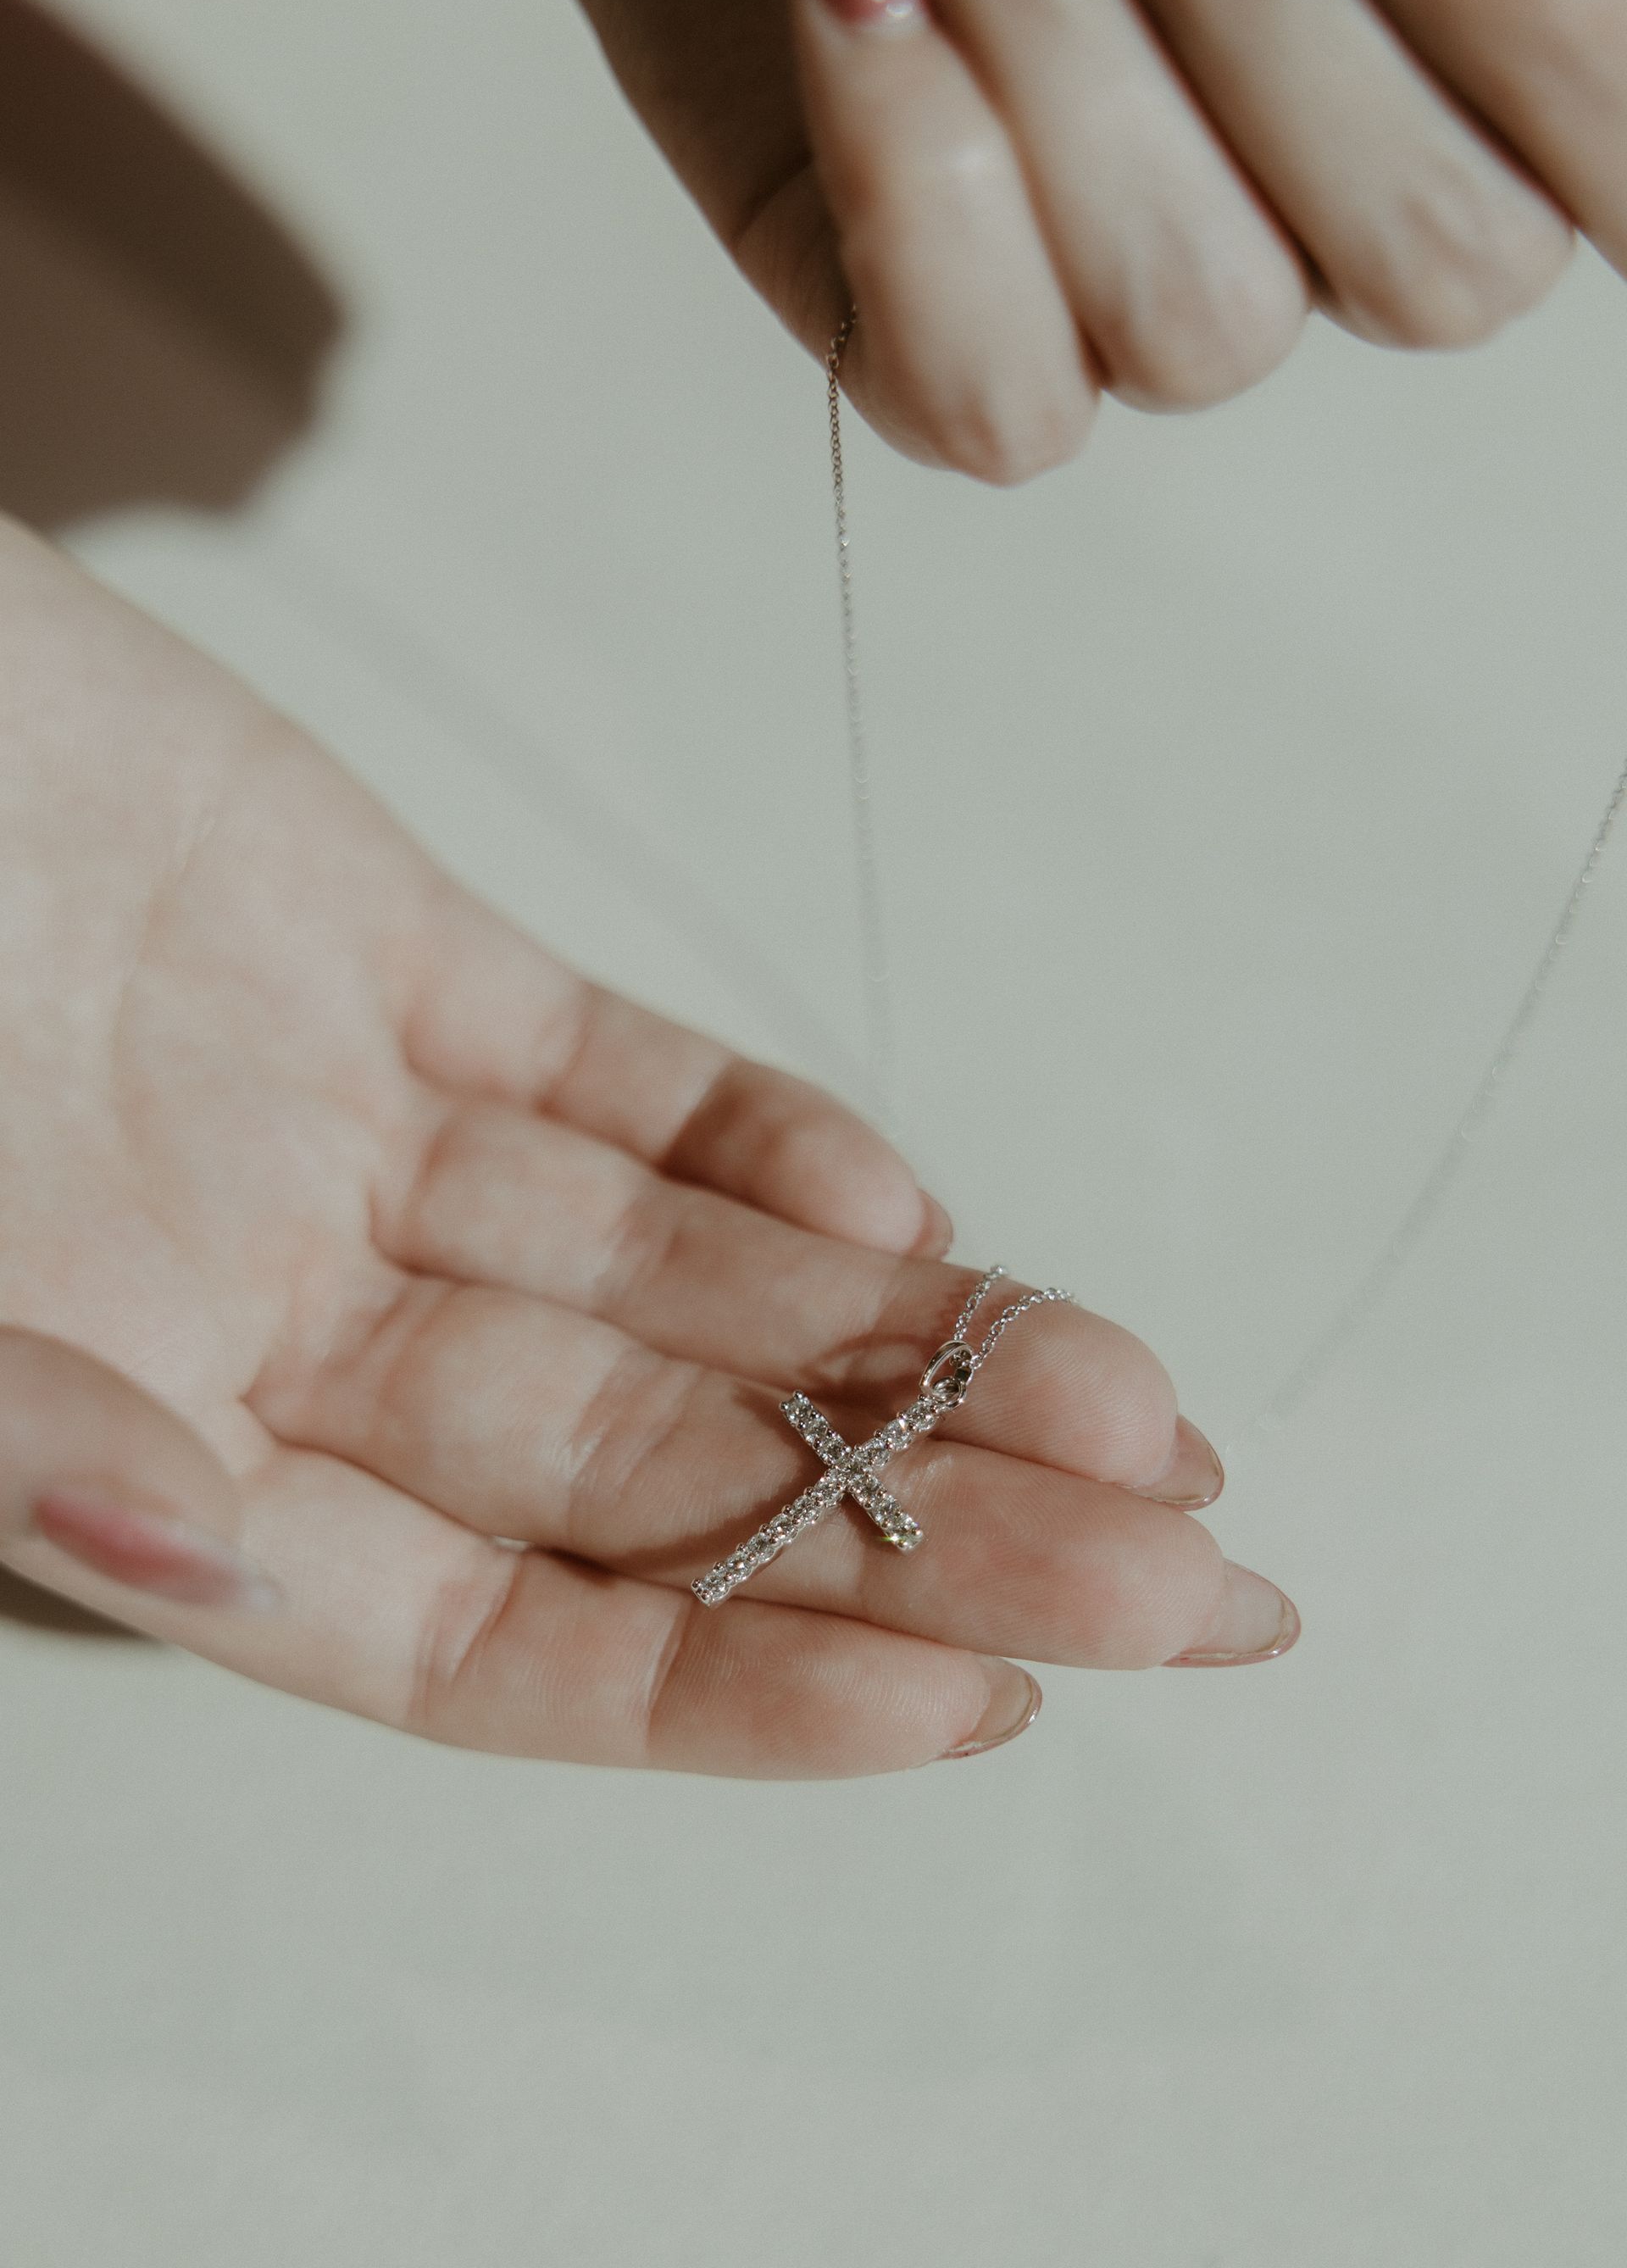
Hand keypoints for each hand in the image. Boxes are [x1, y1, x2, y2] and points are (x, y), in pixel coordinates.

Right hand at [0, 520, 1294, 1775]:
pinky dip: (755, 1136)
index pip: (495, 1631)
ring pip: (680, 1283)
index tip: (981, 1696)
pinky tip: (907, 1198)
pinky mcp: (383, 947)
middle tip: (1192, 1576)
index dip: (733, 1683)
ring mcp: (339, 1129)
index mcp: (154, 1441)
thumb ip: (13, 1411)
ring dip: (906, 1339)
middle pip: (656, 1470)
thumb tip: (202, 1554)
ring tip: (1133, 1398)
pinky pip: (607, 1076)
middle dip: (924, 1522)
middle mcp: (275, 1317)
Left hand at [500, 0, 1616, 479]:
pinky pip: (990, 393)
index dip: (1550, 15)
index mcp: (1518, 82)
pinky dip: (914, 167)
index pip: (1620, 137)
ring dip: (1057, 24)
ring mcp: (1167, 318)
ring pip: (1201, 319)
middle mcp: (1364, 232)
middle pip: (1437, 257)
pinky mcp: (962, 365)